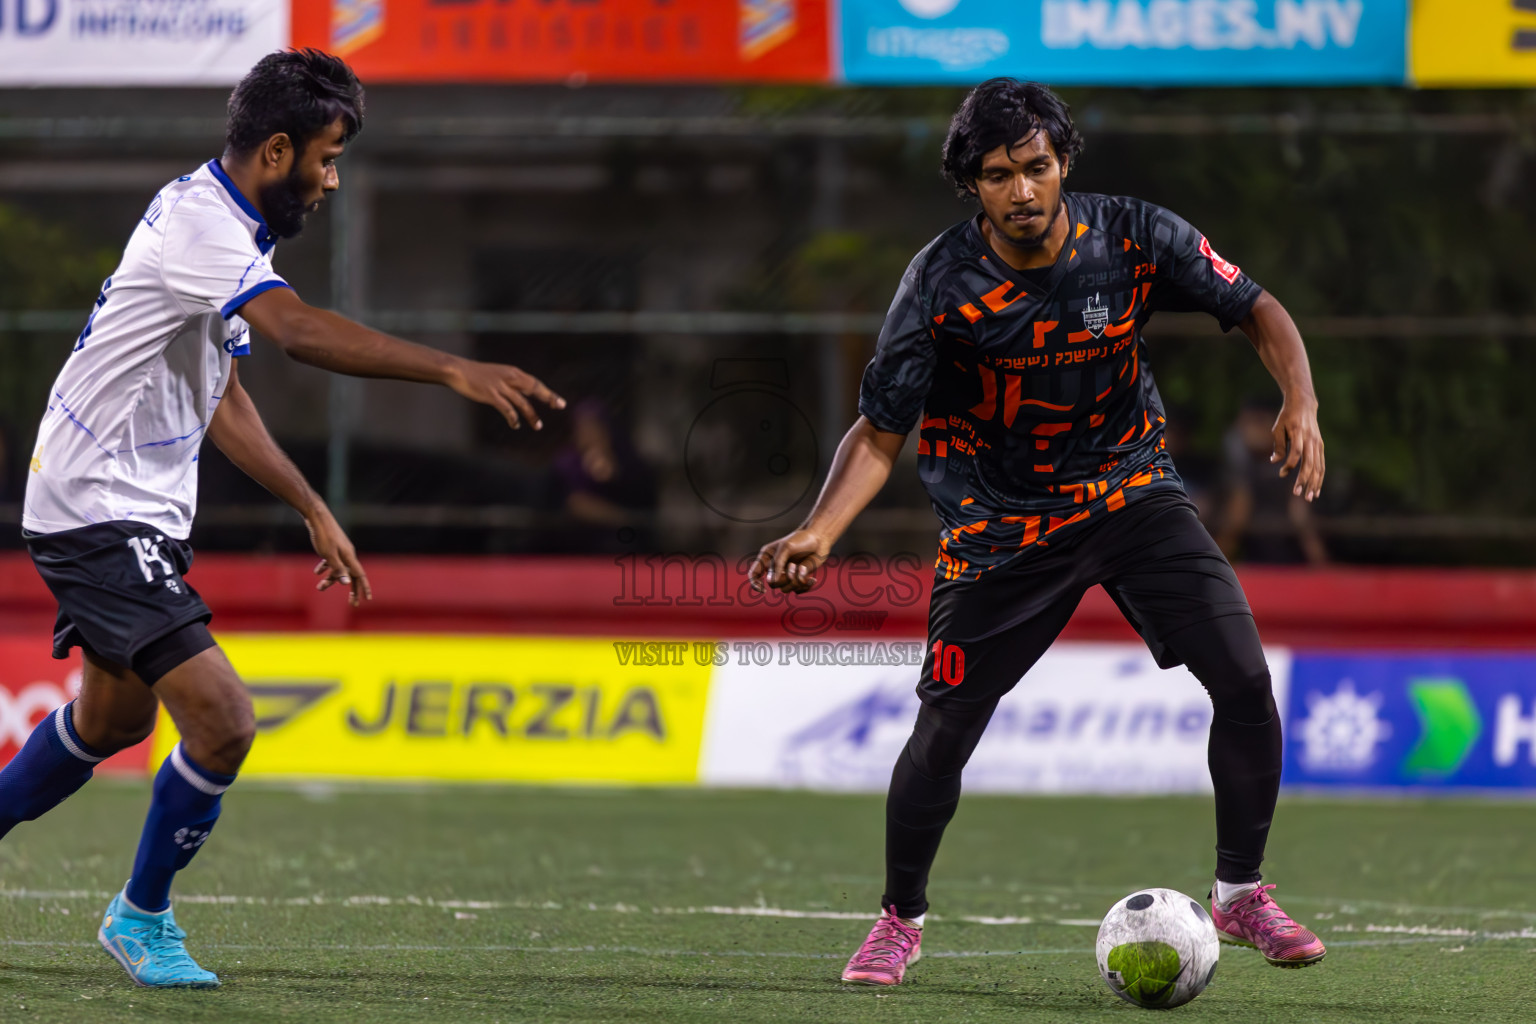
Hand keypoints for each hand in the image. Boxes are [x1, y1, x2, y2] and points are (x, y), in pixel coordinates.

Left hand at [305, 504, 371, 606]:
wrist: (317, 516)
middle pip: (352, 575)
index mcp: (349, 557)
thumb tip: (347, 583)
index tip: (367, 599)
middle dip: (352, 589)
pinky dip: (326, 567)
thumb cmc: (323, 535)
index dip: (364, 588)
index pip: (360, 576)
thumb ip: (338, 569)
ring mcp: (341, 550)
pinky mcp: (333, 546)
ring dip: (331, 579)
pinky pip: (332, 561)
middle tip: (351, 603)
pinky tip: (317, 572)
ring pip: (339, 569)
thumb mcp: (329, 555)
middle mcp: (348, 554)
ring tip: (319, 588)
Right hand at [449, 360, 565, 430]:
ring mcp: (501, 387)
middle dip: (549, 397)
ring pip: (522, 402)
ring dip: (531, 415)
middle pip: (534, 388)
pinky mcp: (491, 395)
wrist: (458, 370)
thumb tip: (523, 393)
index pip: (535, 383)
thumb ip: (512, 384)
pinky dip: (513, 418)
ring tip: (538, 426)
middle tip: (560, 406)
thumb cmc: (477, 374)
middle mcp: (510, 378)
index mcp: (512, 373)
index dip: (548, 393)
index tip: (559, 402)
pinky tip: (515, 425)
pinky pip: (507, 409)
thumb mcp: (498, 375)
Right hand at [749, 529, 830, 594]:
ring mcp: (786, 574)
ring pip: (785, 589)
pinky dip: (805, 586)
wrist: (819, 539)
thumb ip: (777, 564)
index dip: (755, 584)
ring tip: (803, 569)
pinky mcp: (798, 579)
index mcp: (767, 557)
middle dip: (785, 578)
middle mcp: (775, 567)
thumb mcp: (786, 548)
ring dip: (796, 581)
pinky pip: (797, 591)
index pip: (754, 574)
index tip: (763, 590)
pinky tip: (812, 579)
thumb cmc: (801, 540)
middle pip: (773, 584)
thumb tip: (772, 582)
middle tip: (794, 565)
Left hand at [1271, 399, 1324, 501]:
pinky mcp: (1320, 446)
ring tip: (1309, 497)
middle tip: (1298, 495)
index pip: (1297, 452)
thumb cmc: (1287, 416)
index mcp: (1298, 433)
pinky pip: (1321, 465)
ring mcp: (1318, 443)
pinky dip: (1319, 478)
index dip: (1290, 464)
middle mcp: (1311, 439)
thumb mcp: (1278, 428)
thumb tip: (1274, 461)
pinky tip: (1316, 489)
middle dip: (1304, 480)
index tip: (1282, 473)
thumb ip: (1278, 445)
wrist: (1304, 404)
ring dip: (1314, 483)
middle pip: (1309, 463)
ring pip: (1318, 466)